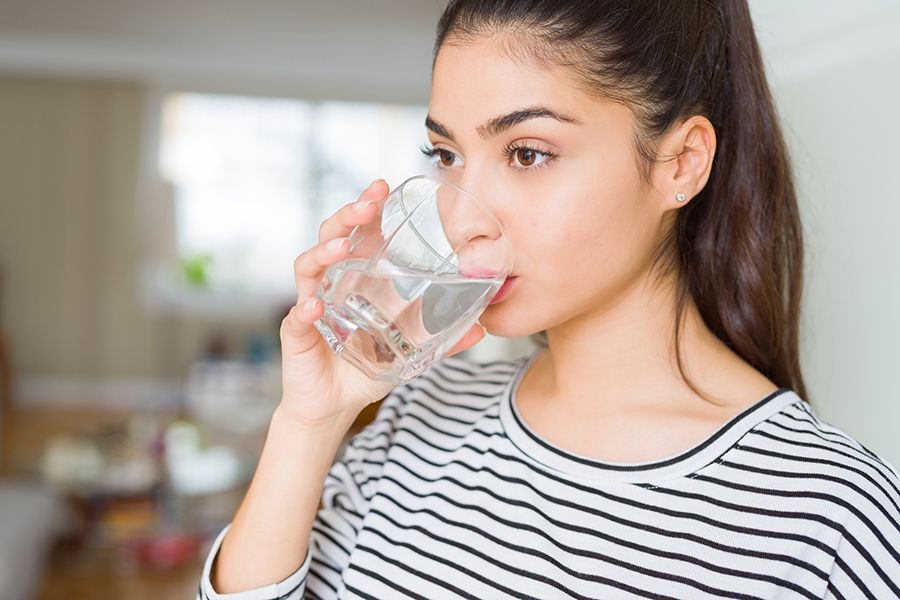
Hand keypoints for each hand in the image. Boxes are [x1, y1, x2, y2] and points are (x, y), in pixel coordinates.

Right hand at [278, 179, 486, 427]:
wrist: (333, 406)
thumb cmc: (364, 368)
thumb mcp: (409, 351)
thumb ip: (442, 338)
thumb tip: (481, 327)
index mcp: (353, 279)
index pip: (357, 233)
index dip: (366, 208)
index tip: (383, 188)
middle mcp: (328, 285)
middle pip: (330, 238)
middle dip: (347, 216)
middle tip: (369, 204)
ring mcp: (310, 306)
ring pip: (308, 268)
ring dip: (324, 253)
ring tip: (343, 247)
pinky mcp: (297, 336)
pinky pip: (296, 319)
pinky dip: (303, 312)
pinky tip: (314, 308)